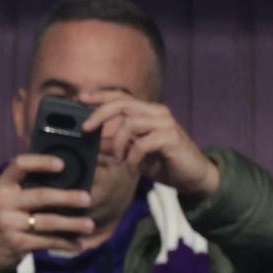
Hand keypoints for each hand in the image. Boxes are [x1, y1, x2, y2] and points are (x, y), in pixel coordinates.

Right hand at [0, 153, 96, 271]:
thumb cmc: (3, 214)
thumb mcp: (5, 195)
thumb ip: (24, 182)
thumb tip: (63, 168)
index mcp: (2, 184)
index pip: (20, 164)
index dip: (42, 162)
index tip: (62, 164)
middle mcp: (3, 203)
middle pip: (41, 196)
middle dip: (68, 197)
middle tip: (88, 199)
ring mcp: (10, 224)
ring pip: (48, 222)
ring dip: (72, 224)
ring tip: (89, 225)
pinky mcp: (17, 243)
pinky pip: (46, 242)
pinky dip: (65, 243)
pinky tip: (77, 243)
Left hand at [83, 96, 219, 199]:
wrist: (192, 176)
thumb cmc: (163, 162)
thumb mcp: (135, 151)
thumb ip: (119, 143)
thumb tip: (94, 140)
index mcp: (147, 112)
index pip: (121, 97)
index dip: (100, 96)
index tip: (80, 97)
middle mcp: (157, 113)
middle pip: (122, 104)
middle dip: (100, 114)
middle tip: (85, 129)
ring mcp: (165, 124)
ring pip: (130, 123)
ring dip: (118, 144)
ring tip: (119, 160)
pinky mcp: (171, 138)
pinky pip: (142, 144)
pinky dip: (132, 158)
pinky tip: (131, 167)